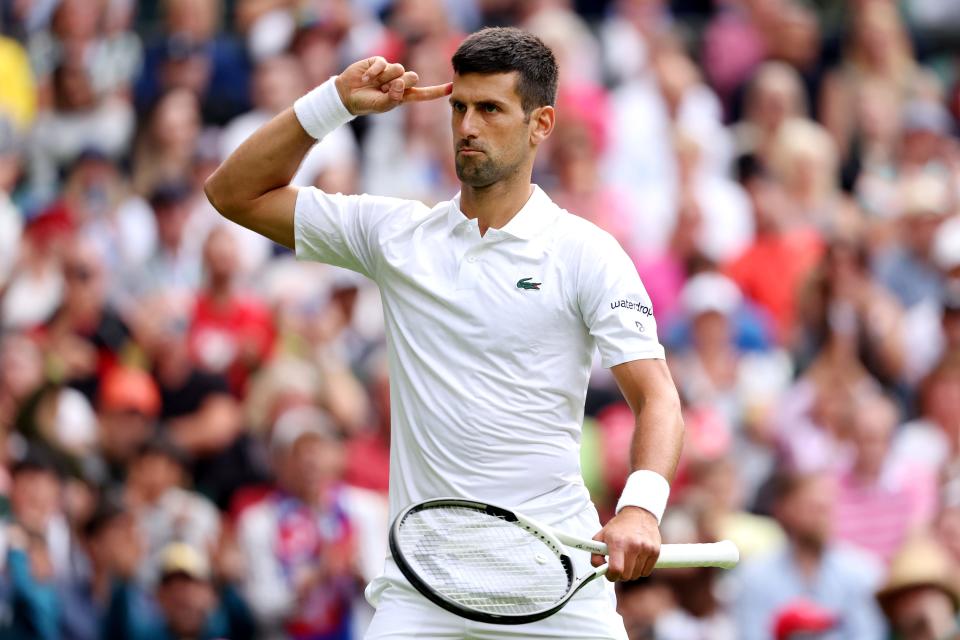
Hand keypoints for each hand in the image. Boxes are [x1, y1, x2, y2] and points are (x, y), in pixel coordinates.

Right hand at [334, 56, 451, 115]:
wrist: (347, 95)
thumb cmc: (367, 103)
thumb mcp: (382, 105)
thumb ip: (394, 97)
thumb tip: (401, 81)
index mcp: (404, 96)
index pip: (424, 94)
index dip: (437, 91)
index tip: (452, 88)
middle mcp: (400, 82)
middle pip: (412, 77)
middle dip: (400, 82)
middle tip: (385, 89)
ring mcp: (390, 71)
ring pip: (399, 68)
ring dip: (386, 78)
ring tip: (374, 84)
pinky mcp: (380, 62)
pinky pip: (384, 63)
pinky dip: (374, 72)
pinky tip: (366, 78)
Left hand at [591, 507, 660, 580]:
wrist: (639, 513)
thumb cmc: (619, 527)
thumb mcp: (601, 536)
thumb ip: (595, 554)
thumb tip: (599, 569)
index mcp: (617, 542)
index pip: (616, 570)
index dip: (611, 576)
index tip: (610, 574)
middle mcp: (633, 546)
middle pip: (626, 575)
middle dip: (620, 574)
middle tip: (619, 566)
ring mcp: (646, 548)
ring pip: (637, 575)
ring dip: (631, 572)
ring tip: (628, 560)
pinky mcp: (655, 551)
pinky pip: (646, 572)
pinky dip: (641, 569)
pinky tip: (637, 559)